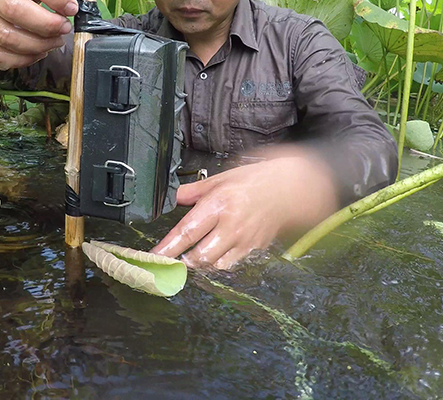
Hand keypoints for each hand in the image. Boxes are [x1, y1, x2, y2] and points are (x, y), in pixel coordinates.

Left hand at [150, 149, 338, 269]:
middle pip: (200, 256)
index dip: (168, 247)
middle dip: (182, 260)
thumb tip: (174, 199)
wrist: (288, 189)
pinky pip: (231, 264)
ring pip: (215, 264)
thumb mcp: (220, 179)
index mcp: (219, 204)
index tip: (154, 257)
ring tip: (190, 258)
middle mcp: (231, 225)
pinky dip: (218, 264)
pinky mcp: (255, 249)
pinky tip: (213, 256)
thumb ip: (194, 191)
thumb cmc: (252, 181)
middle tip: (171, 260)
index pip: (187, 232)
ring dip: (200, 264)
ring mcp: (245, 240)